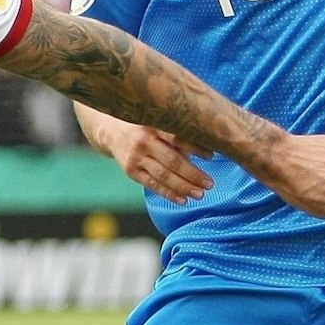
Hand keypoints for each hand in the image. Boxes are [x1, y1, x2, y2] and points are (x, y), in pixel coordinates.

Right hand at [91, 119, 214, 205]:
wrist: (112, 131)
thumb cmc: (147, 127)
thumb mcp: (160, 124)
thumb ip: (179, 136)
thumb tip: (210, 149)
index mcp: (155, 125)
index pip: (178, 137)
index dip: (196, 147)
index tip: (212, 156)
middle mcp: (145, 141)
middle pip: (173, 161)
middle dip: (193, 174)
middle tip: (210, 184)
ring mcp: (137, 157)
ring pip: (163, 175)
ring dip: (184, 187)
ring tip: (200, 194)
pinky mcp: (131, 170)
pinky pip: (152, 185)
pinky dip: (169, 194)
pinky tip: (183, 200)